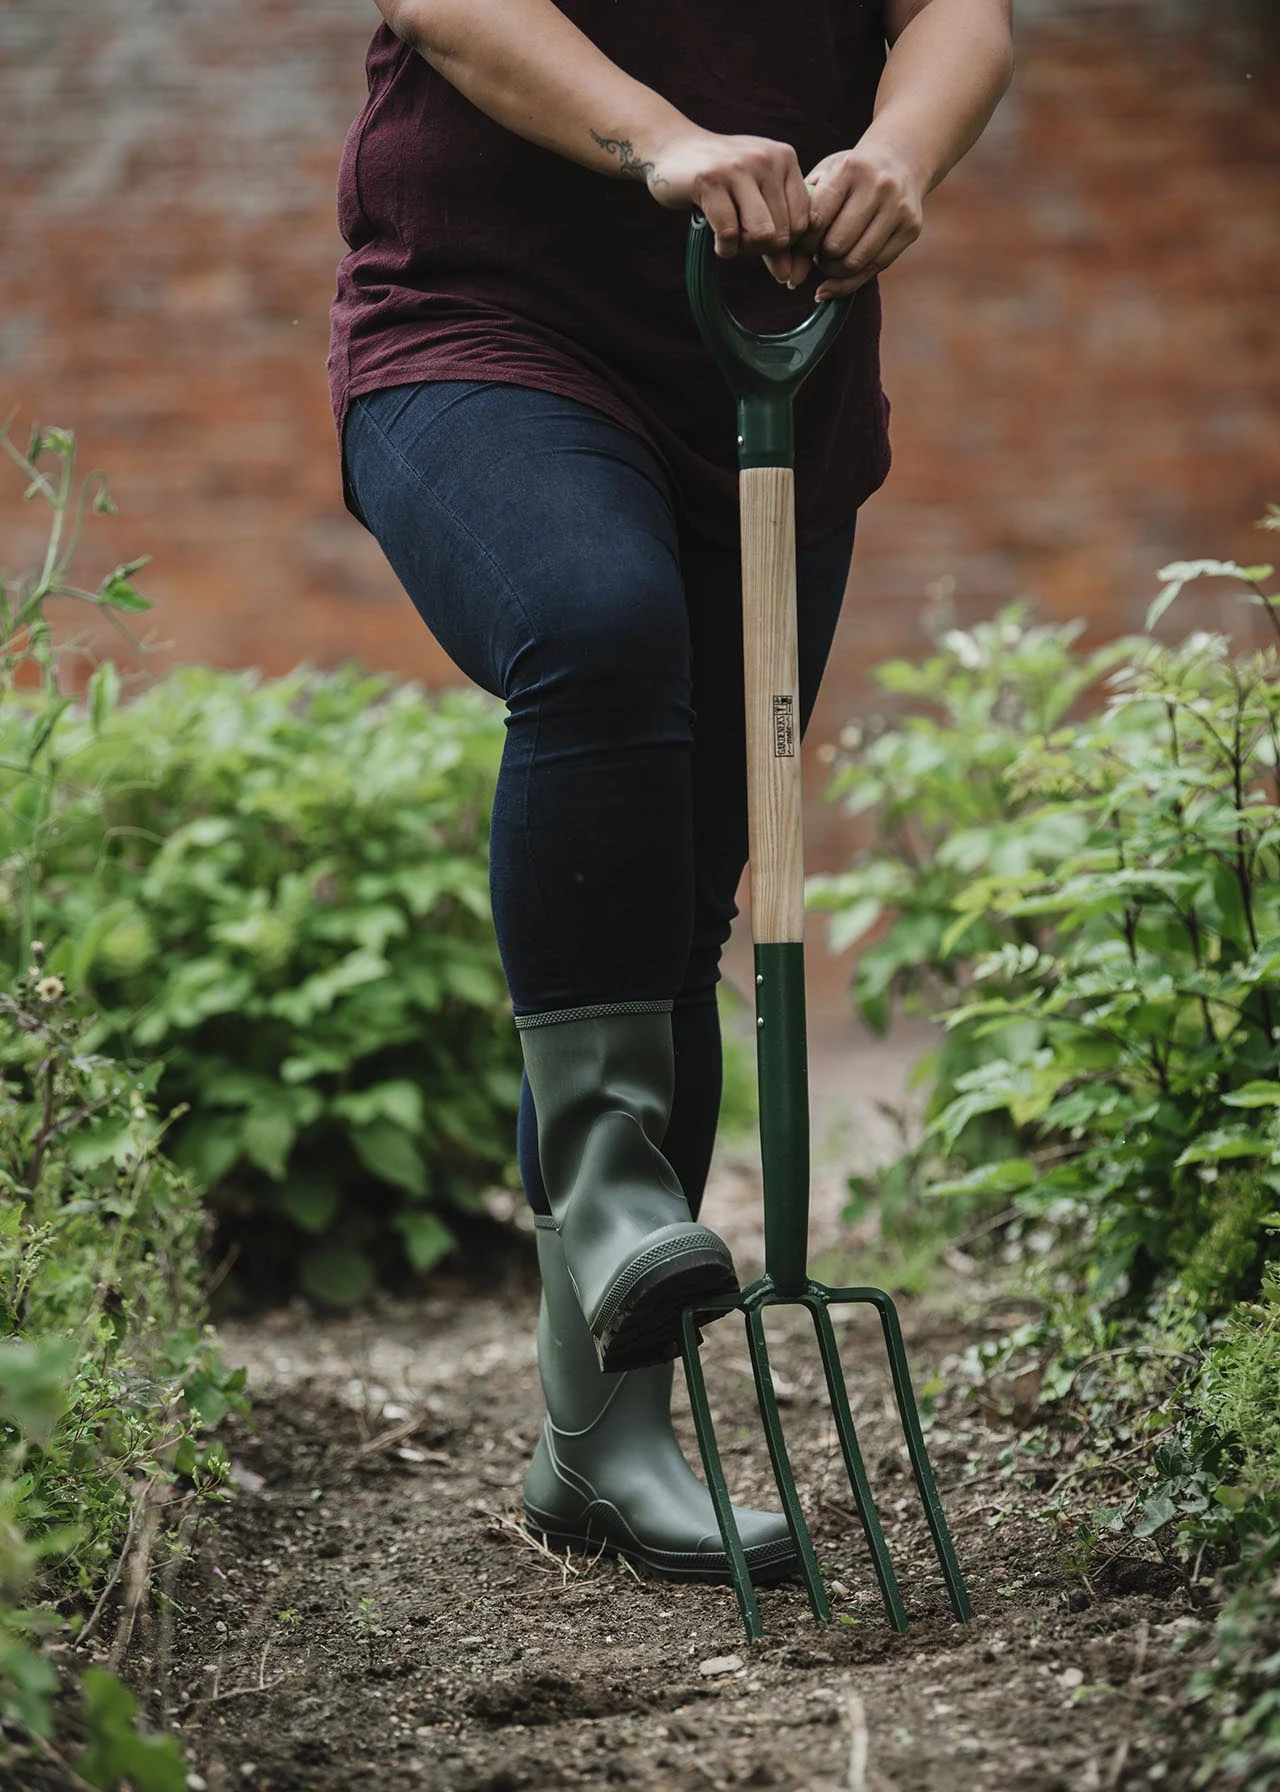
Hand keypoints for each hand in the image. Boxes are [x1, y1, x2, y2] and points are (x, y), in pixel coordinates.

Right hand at [646, 126, 810, 284]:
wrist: (672, 148)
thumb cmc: (718, 179)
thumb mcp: (753, 200)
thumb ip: (773, 235)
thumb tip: (787, 276)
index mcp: (785, 159)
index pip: (803, 222)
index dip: (783, 244)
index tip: (762, 242)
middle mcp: (767, 159)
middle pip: (782, 233)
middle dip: (761, 249)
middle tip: (741, 240)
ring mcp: (739, 168)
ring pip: (761, 234)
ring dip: (744, 249)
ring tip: (732, 240)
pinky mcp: (710, 181)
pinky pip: (729, 233)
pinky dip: (724, 248)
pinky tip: (717, 241)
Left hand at [772, 137, 924, 297]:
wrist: (900, 161)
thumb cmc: (850, 177)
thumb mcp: (824, 182)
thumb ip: (804, 221)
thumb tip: (794, 277)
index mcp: (850, 168)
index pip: (817, 221)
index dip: (805, 242)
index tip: (805, 244)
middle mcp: (878, 185)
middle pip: (837, 246)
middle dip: (821, 257)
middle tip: (819, 254)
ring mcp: (898, 207)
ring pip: (856, 262)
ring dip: (836, 270)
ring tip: (831, 261)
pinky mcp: (911, 228)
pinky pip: (875, 268)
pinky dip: (853, 279)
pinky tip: (843, 272)